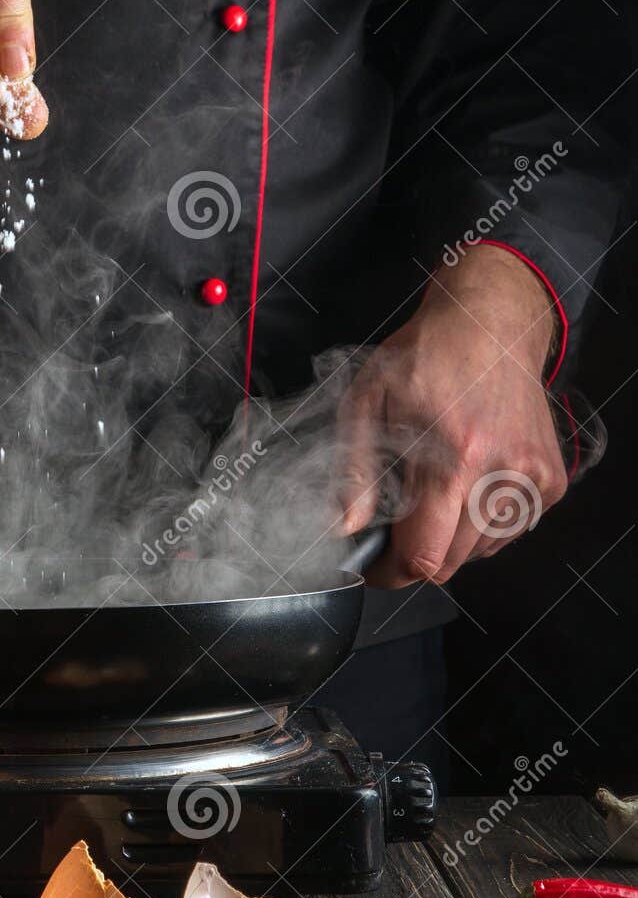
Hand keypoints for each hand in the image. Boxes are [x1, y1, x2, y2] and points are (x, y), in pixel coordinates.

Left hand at [337, 245, 565, 586]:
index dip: (393, 573)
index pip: (425, 554)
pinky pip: (513, 530)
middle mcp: (500, 473)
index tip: (375, 569)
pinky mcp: (551, 479)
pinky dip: (485, 525)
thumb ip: (354, 468)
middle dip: (418, 559)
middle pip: (454, 562)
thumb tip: (346, 527)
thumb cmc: (424, 357)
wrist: (490, 323)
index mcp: (453, 458)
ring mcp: (532, 477)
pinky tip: (467, 489)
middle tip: (396, 537)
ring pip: (483, 551)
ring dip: (452, 541)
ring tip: (433, 499)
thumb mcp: (368, 400)